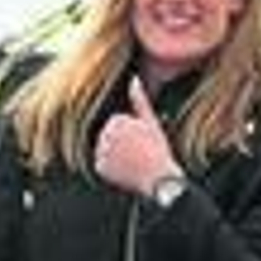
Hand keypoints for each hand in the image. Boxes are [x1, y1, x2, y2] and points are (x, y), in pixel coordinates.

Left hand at [94, 77, 178, 196]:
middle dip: (121, 145)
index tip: (142, 143)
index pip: (116, 124)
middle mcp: (106, 134)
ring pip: (104, 150)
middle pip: (108, 136)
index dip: (131, 134)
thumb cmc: (159, 151)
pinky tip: (126, 171)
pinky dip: (111, 170)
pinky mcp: (100, 167)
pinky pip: (102, 165)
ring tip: (133, 162)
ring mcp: (101, 151)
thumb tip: (134, 79)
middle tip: (138, 154)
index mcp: (117, 121)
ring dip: (116, 157)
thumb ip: (140, 100)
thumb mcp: (151, 122)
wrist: (160, 181)